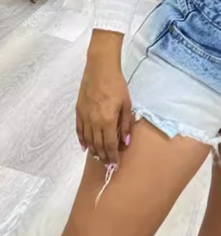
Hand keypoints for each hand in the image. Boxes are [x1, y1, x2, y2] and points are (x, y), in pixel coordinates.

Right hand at [76, 46, 132, 165]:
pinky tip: (85, 146)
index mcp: (107, 121)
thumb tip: (125, 142)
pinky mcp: (78, 112)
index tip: (115, 164)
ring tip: (98, 157)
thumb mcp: (126, 104)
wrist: (100, 70)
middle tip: (108, 164)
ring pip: (88, 140)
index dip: (112, 156)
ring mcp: (84, 118)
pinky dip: (82, 140)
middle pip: (97, 145)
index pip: (109, 145)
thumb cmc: (116, 86)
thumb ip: (125, 124)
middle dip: (103, 156)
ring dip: (93, 151)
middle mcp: (94, 123)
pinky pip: (79, 131)